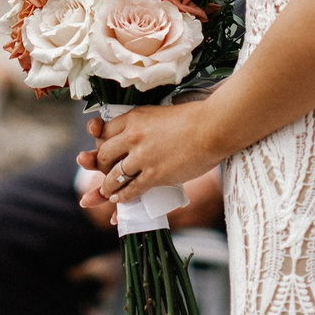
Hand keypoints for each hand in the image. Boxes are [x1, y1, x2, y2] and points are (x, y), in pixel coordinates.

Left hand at [79, 103, 221, 207]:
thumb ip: (145, 125)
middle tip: (105, 173)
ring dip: (108, 186)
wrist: (213, 127)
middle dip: (101, 166)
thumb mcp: (160, 114)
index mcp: (134, 117)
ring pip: (114, 175)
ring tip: (107, 191)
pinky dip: (122, 196)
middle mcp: (133, 135)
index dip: (101, 145)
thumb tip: (139, 139)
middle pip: (104, 154)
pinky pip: (131, 189)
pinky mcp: (154, 175)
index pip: (104, 133)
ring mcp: (142, 156)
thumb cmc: (193, 119)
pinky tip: (119, 200)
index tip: (104, 152)